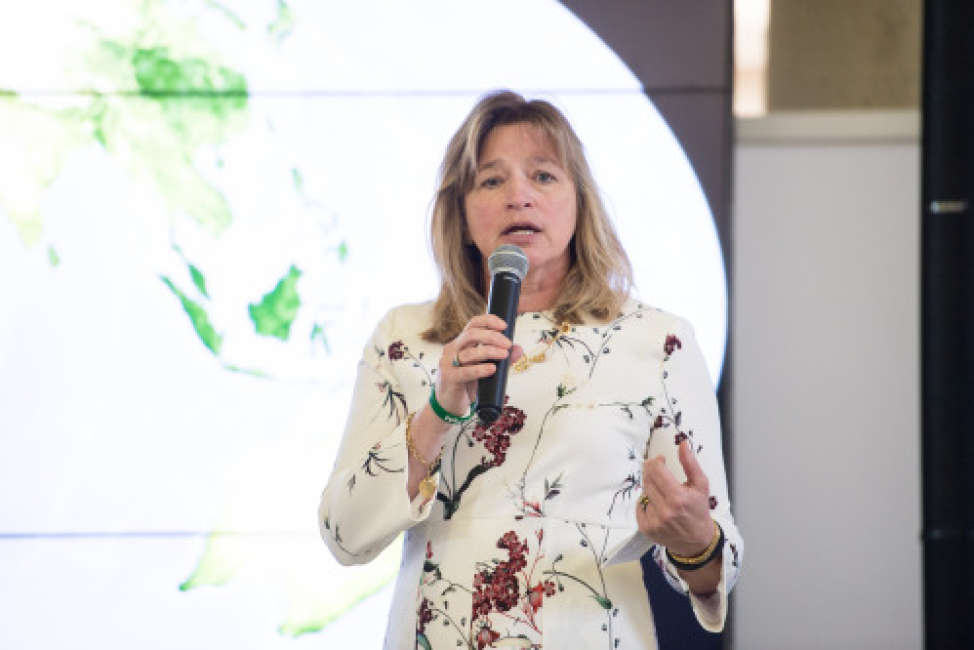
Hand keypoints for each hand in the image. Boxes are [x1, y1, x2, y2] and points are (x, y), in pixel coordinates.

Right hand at [435, 314, 522, 414]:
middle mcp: (452, 349)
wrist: (448, 404)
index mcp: (461, 343)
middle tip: (508, 344)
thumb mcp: (484, 369)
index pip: (473, 324)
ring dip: (490, 351)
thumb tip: (519, 350)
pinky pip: (466, 371)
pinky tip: (492, 369)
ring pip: (470, 352)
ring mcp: (448, 363)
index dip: (488, 321)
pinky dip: (480, 369)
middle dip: (492, 337)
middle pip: (471, 334)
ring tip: (504, 355)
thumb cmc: (466, 383)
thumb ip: (500, 359)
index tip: (504, 326)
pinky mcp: (449, 377)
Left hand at [637, 439, 713, 556]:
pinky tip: (659, 506)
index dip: (656, 461)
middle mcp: (664, 510)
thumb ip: (690, 463)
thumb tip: (681, 443)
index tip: (661, 460)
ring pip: (644, 491)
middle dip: (652, 472)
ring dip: (651, 487)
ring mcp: (654, 520)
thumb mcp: (701, 485)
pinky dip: (647, 503)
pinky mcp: (646, 528)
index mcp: (678, 497)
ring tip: (664, 494)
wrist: (697, 541)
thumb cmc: (699, 511)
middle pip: (647, 479)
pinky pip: (640, 506)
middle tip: (661, 474)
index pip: (655, 470)